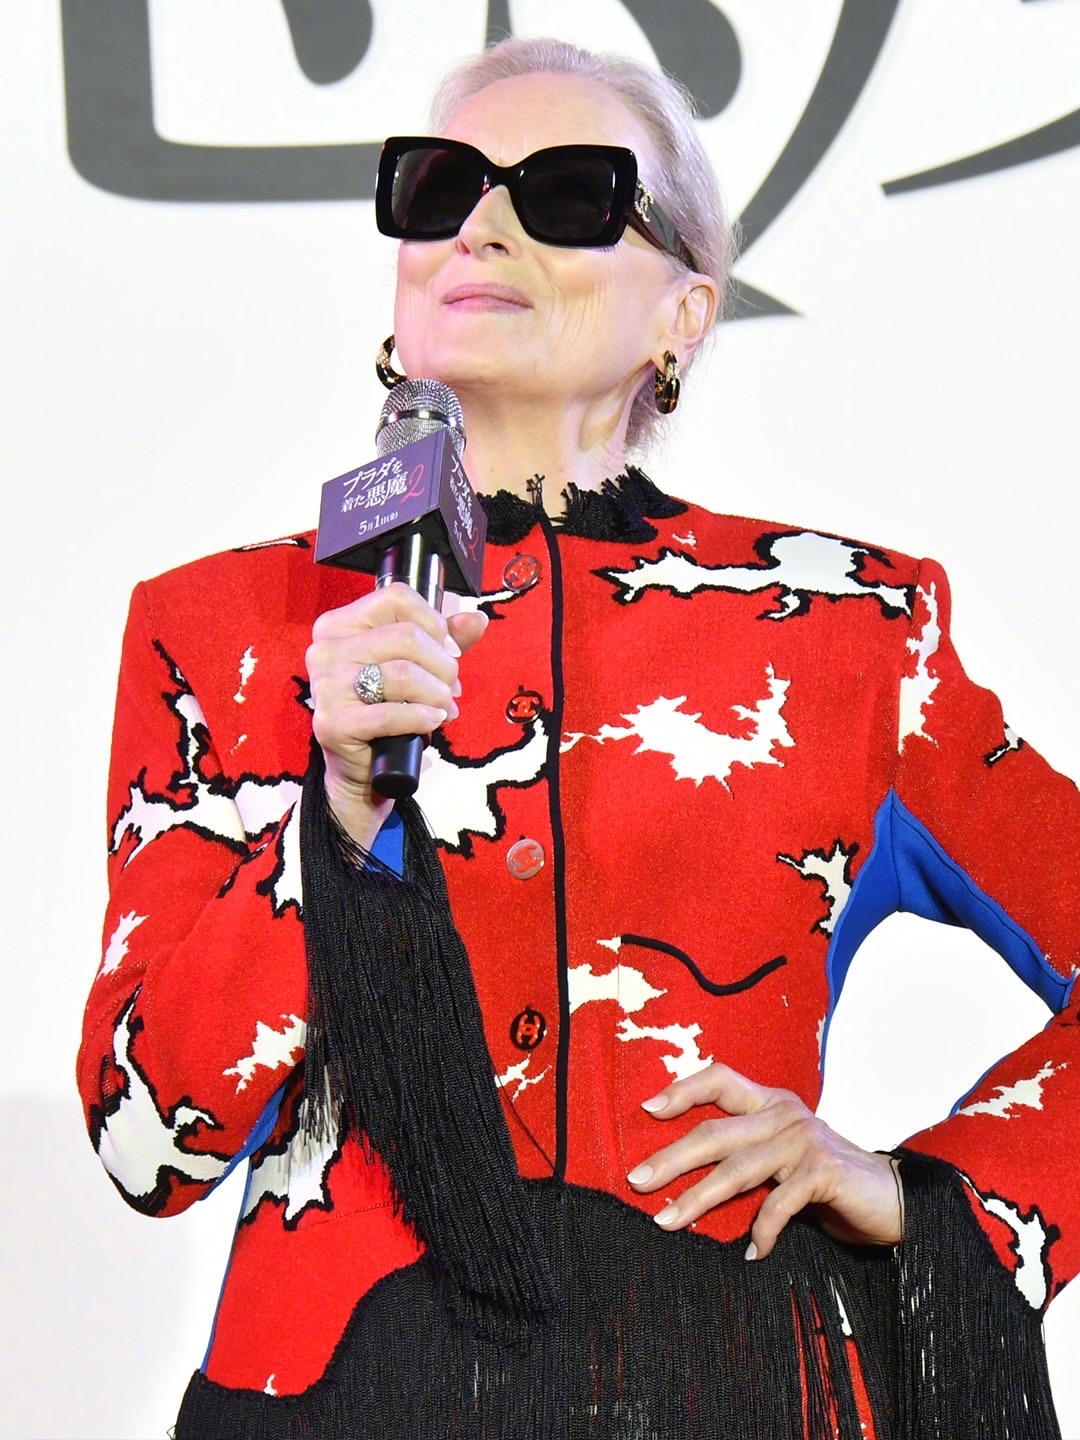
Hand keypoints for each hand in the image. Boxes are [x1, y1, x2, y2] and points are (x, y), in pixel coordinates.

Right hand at [306, 583, 487, 845]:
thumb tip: (476, 619)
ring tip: (445, 708)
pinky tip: (433, 720)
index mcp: (339, 625)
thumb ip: (443, 641)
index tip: (449, 650)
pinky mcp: (333, 723)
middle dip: (442, 665)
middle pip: (406, 636)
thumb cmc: (386, 710)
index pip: (396, 597)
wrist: (362, 770)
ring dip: (437, 693)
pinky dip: (422, 717)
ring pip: (403, 673)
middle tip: (451, 688)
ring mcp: (325, 687)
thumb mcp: (415, 667)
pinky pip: (391, 713)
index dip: (434, 623)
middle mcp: (325, 650)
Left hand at [627, 1062, 902, 1258]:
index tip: (647, 1109)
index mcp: (771, 1102)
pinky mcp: (822, 1171)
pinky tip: (752, 1253)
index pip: (721, 1079)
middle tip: (637, 1180)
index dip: (683, 1090)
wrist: (892, 1199)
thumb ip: (746, 1154)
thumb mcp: (781, 1158)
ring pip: (737, 1169)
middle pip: (715, 1132)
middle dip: (671, 1158)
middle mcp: (784, 1114)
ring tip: (667, 1221)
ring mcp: (803, 1140)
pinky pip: (778, 1204)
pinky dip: (762, 1231)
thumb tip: (680, 1175)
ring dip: (697, 1199)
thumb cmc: (826, 1181)